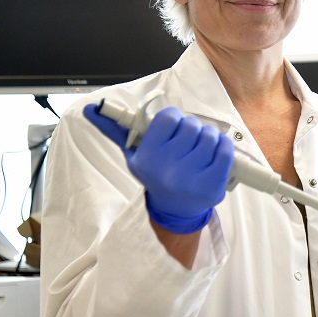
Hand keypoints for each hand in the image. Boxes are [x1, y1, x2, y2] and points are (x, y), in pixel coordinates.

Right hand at [84, 103, 233, 233]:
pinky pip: (226, 150)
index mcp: (147, 159)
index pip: (168, 117)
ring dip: (208, 137)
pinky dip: (223, 146)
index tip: (172, 126)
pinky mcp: (213, 186)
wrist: (174, 208)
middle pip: (191, 125)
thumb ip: (114, 129)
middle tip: (186, 141)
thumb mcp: (133, 153)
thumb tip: (91, 108)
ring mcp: (192, 180)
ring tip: (199, 148)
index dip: (173, 118)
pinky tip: (214, 153)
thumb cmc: (154, 173)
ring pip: (210, 135)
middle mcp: (168, 170)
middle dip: (191, 128)